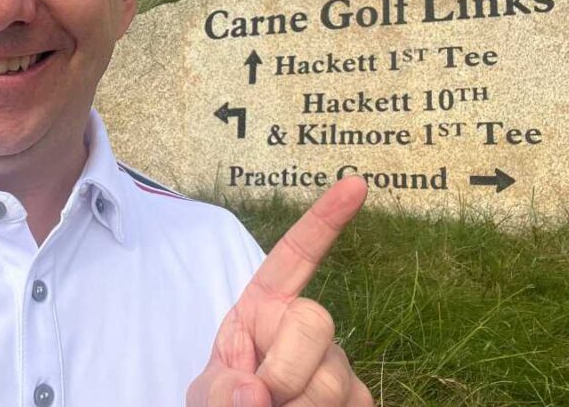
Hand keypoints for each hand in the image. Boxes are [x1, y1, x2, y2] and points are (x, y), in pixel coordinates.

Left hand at [187, 176, 373, 405]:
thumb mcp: (207, 396)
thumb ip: (219, 390)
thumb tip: (256, 393)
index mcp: (264, 309)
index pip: (295, 257)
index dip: (323, 220)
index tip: (354, 183)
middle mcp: (305, 328)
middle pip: (316, 323)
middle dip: (285, 370)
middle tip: (262, 399)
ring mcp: (337, 365)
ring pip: (331, 380)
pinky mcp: (360, 399)